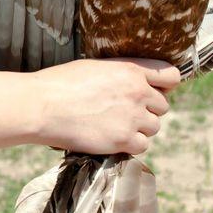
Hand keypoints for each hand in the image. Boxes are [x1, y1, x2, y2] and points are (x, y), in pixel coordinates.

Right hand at [29, 58, 179, 155]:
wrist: (42, 106)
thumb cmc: (59, 84)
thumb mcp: (94, 67)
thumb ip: (120, 75)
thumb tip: (131, 84)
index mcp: (131, 70)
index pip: (170, 76)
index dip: (163, 86)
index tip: (153, 92)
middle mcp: (138, 92)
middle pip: (162, 106)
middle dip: (147, 110)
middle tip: (124, 113)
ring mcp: (132, 117)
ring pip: (154, 127)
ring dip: (139, 129)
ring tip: (115, 126)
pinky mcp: (123, 139)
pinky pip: (142, 145)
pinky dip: (130, 145)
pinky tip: (111, 138)